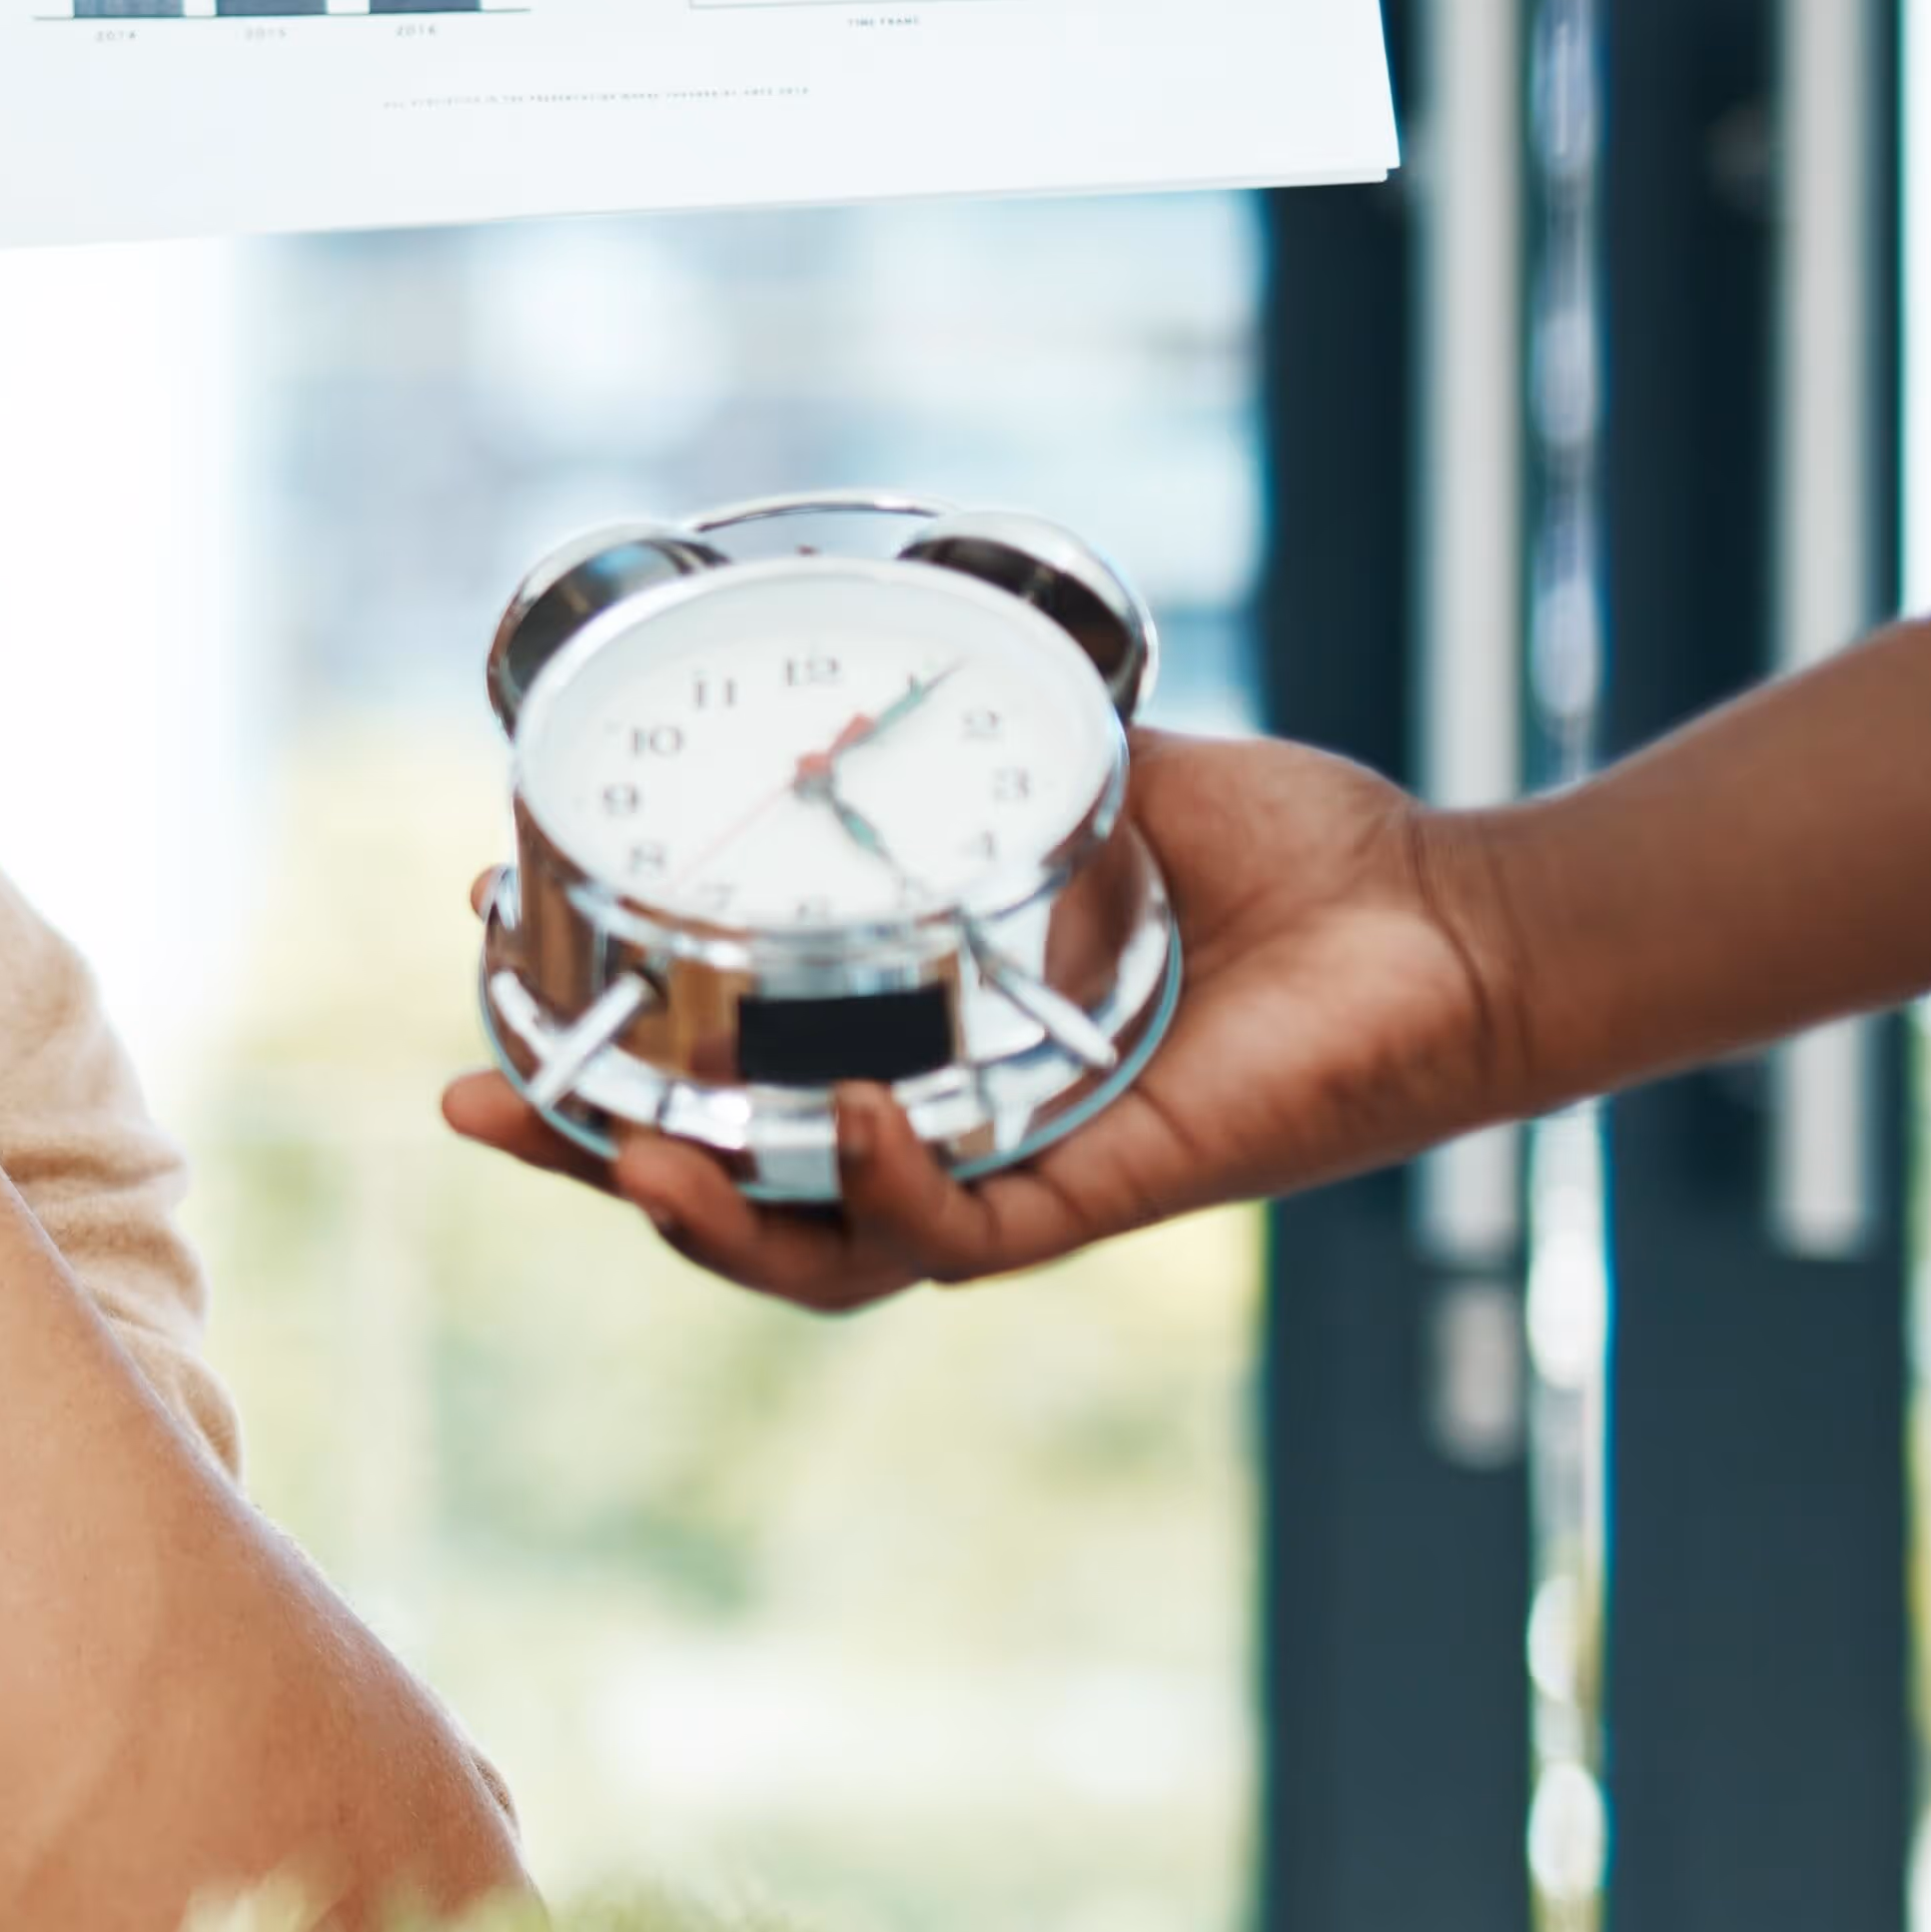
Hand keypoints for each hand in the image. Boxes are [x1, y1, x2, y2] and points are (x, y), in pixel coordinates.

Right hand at [437, 728, 1537, 1310]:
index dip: (606, 1052)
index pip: (734, 1075)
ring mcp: (1021, 1176)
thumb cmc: (1300, 864)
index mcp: (929, 1046)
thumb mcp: (1102, 778)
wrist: (1453, 926)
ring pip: (819, 1254)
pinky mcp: (1105, 1192)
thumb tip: (864, 677)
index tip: (496, 972)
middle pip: (731, 1189)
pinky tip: (847, 1130)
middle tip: (477, 1101)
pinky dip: (895, 1193)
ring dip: (705, 1226)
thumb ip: (992, 749)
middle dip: (590, 1161)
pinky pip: (968, 1235)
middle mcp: (955, 1132)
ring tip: (633, 1168)